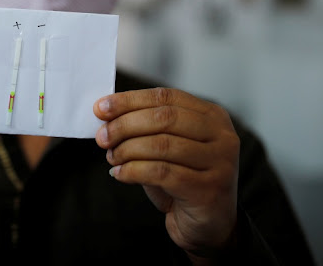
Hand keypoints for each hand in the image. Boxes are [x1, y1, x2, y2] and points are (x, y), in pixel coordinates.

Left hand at [94, 88, 239, 260]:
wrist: (208, 225)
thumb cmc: (184, 180)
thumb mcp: (168, 147)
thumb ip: (146, 127)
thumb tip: (106, 114)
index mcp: (212, 115)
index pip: (166, 97)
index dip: (130, 100)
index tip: (101, 108)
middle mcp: (221, 135)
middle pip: (164, 118)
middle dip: (125, 125)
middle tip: (102, 137)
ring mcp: (219, 162)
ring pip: (162, 145)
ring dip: (127, 149)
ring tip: (112, 157)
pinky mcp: (208, 189)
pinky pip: (161, 173)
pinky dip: (133, 171)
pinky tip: (120, 174)